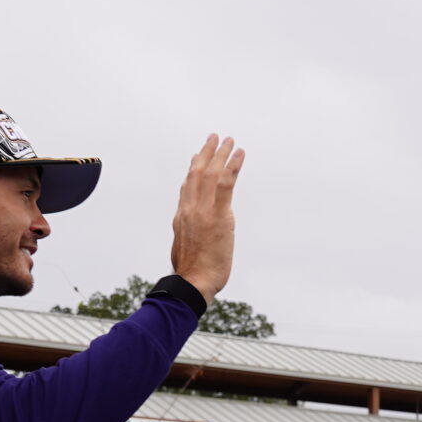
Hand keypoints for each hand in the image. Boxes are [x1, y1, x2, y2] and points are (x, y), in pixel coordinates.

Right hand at [168, 133, 243, 299]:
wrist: (193, 282)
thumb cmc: (191, 274)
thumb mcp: (183, 250)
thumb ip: (188, 236)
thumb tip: (193, 236)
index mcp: (181, 218)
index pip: (186, 188)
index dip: (192, 171)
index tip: (196, 158)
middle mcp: (189, 209)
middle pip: (196, 174)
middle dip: (205, 154)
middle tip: (214, 138)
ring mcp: (203, 210)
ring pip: (210, 173)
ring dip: (220, 154)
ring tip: (229, 140)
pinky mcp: (219, 215)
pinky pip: (226, 183)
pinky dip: (233, 166)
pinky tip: (240, 153)